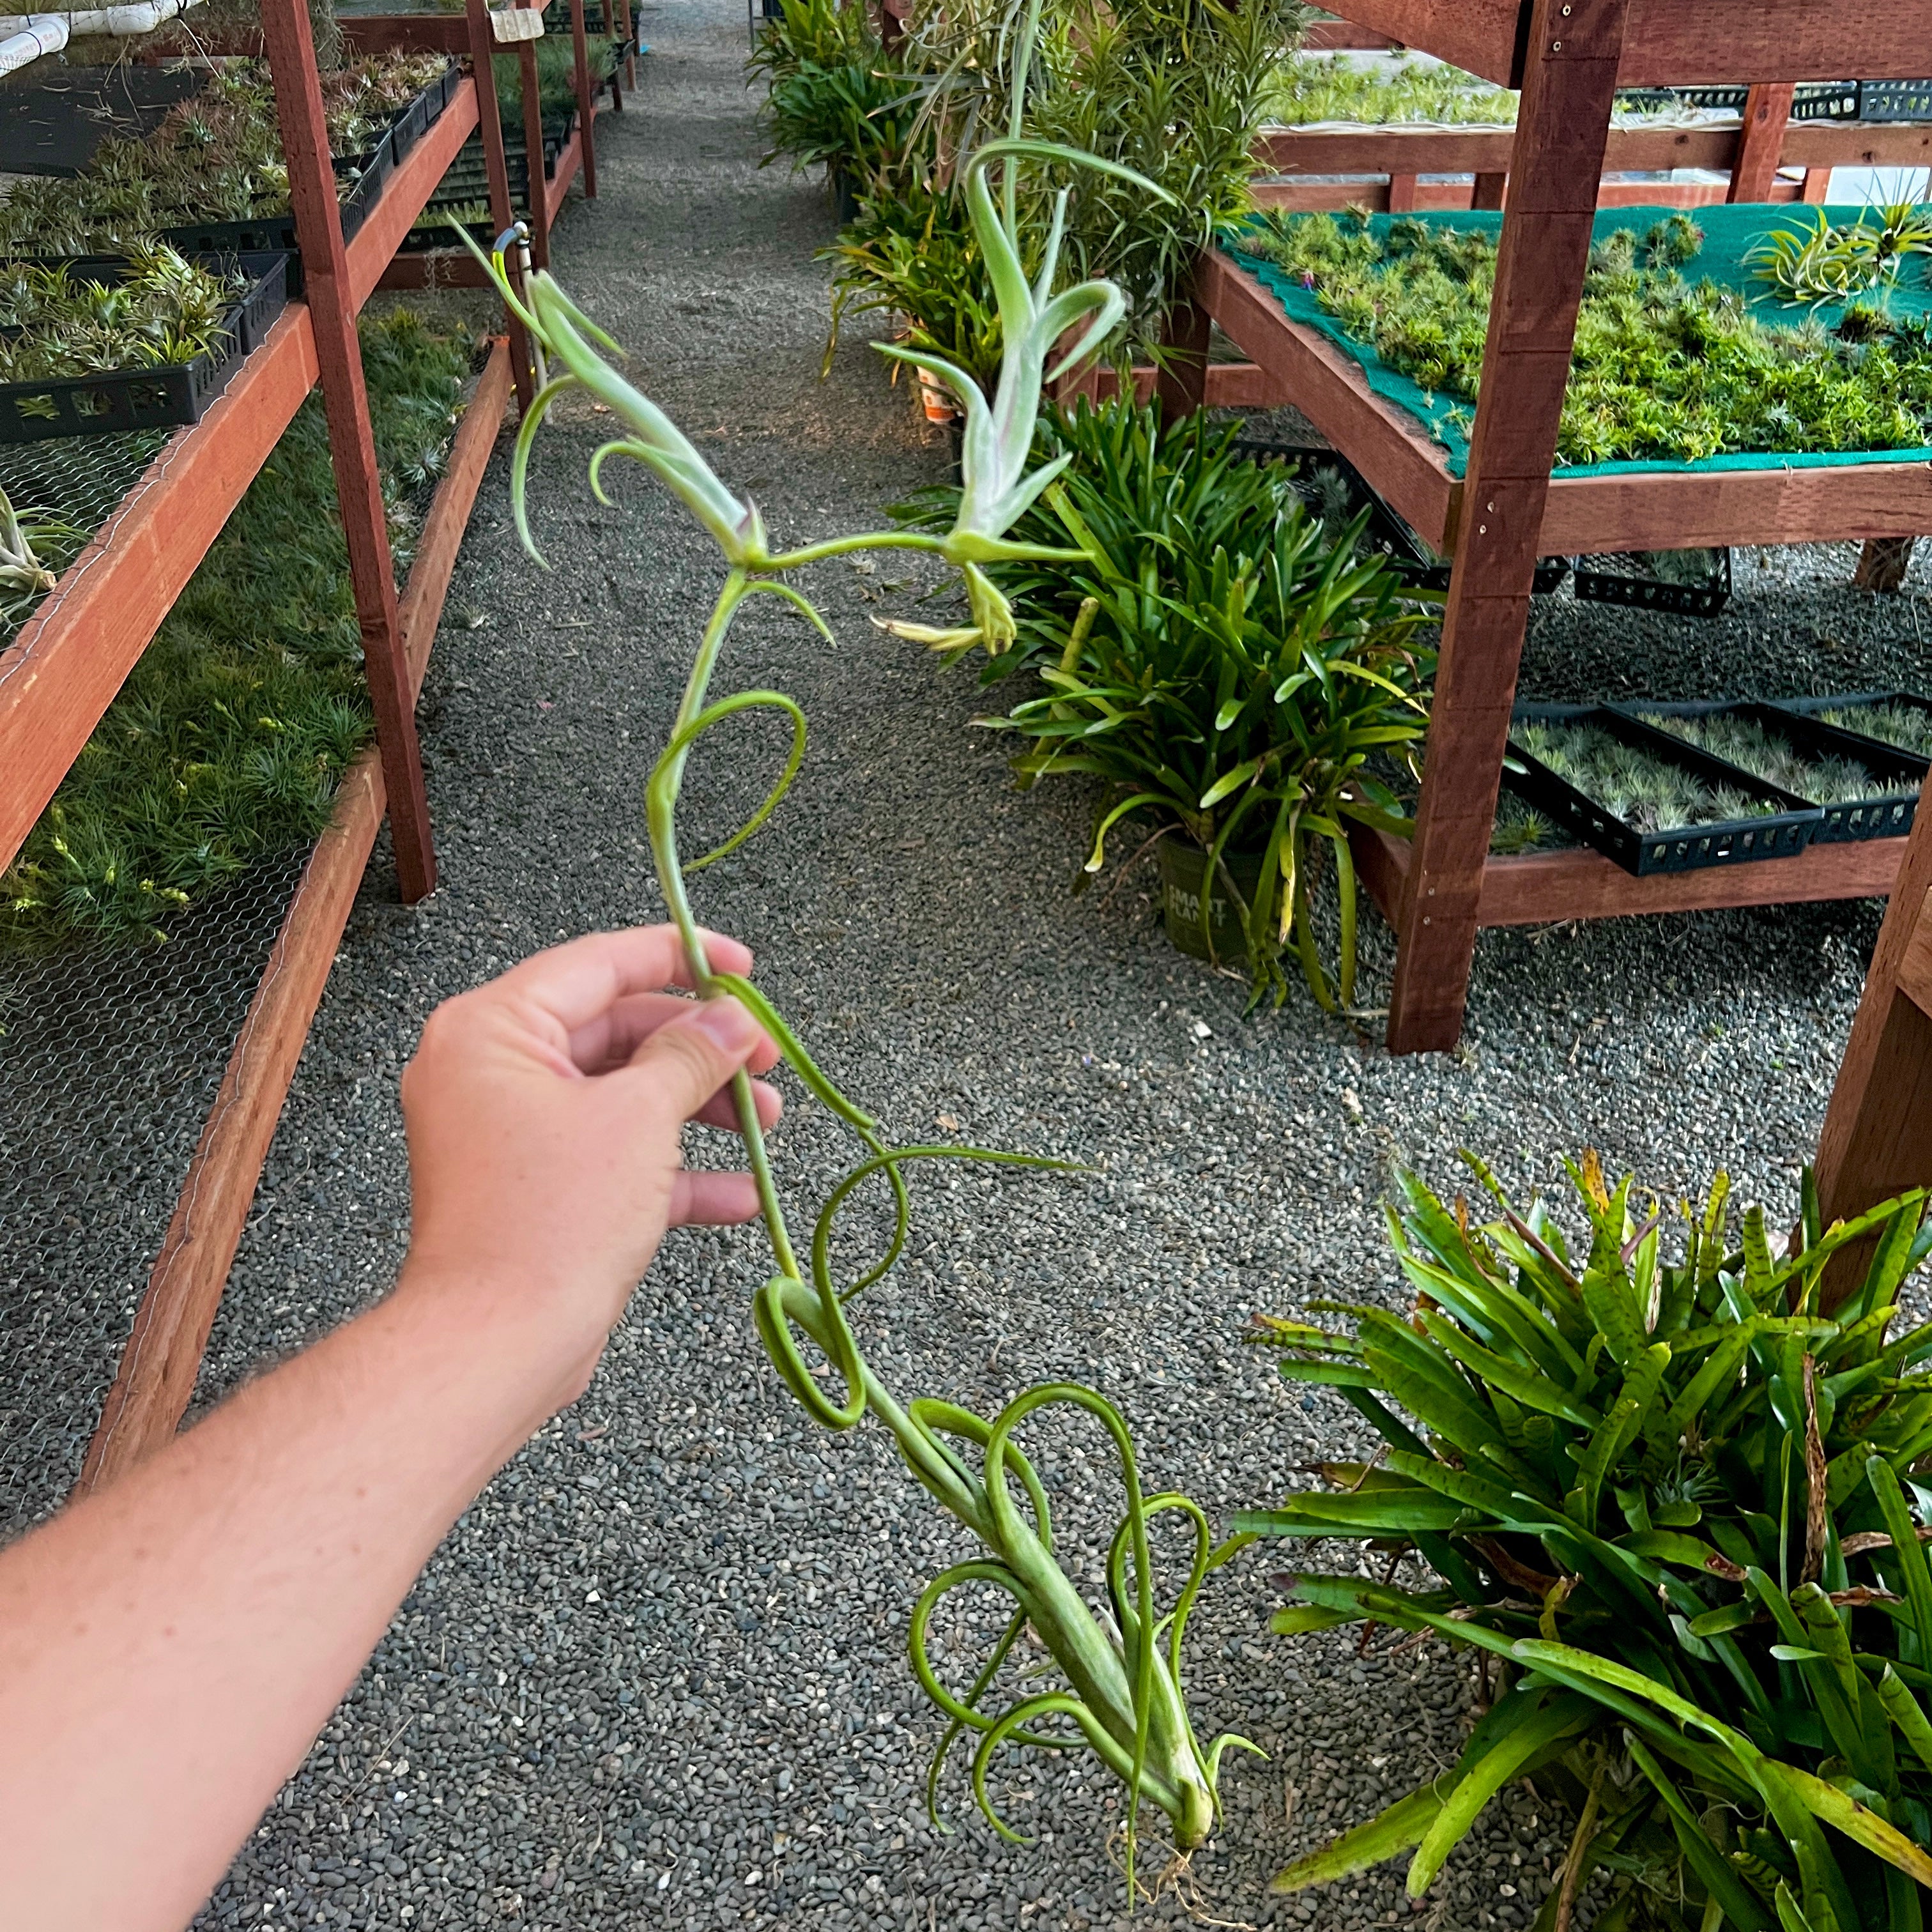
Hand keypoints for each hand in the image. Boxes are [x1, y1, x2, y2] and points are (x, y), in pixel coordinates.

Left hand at [396, 925, 780, 1395]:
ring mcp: (510, 1134)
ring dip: (698, 1108)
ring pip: (622, 1096)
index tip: (742, 967)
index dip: (680, 957)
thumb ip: (691, 1056)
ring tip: (765, 1123)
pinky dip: (671, 1170)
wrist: (497, 1344)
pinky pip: (611, 1157)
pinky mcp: (533, 1189)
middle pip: (616, 1031)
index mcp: (492, 1030)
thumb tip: (732, 1021)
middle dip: (701, 1049)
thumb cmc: (548, 1222)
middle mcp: (490, 1072)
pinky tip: (737, 1192)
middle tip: (765, 1059)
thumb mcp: (639, 1119)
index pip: (599, 963)